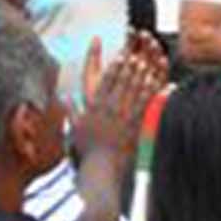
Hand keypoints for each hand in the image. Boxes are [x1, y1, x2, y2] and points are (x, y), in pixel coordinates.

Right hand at [73, 33, 164, 170]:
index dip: (115, 67)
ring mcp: (124, 116)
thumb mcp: (75, 127)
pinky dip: (150, 93)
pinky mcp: (135, 125)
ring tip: (148, 64)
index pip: (106, 81)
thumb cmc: (88, 148)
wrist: (102, 166)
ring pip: (134, 91)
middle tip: (138, 54)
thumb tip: (65, 97)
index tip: (121, 56)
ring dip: (141, 76)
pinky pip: (144, 105)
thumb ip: (70, 110)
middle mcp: (111, 108)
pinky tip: (156, 85)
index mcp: (96, 106)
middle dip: (130, 66)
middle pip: (122, 82)